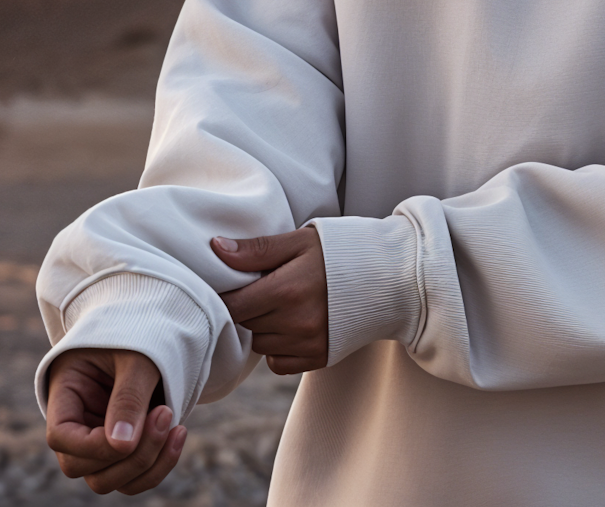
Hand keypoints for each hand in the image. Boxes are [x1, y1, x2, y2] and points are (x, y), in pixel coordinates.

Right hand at [44, 348, 186, 493]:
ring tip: (176, 425)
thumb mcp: (136, 357)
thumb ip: (128, 397)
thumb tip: (122, 447)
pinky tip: (180, 432)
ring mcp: (99, 441)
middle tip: (165, 413)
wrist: (160, 331)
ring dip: (147, 464)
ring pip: (108, 481)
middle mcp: (77, 424)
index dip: (91, 445)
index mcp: (66, 393)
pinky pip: (135, 477)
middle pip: (82, 468)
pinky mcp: (126, 449)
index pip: (60, 437)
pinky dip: (160, 464)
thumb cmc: (142, 334)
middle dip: (129, 454)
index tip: (130, 429)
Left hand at [213, 227, 328, 374]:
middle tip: (263, 289)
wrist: (389, 278)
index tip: (232, 284)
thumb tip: (215, 249)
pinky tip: (291, 326)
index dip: (225, 294)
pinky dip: (277, 348)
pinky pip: (277, 363)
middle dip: (247, 307)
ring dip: (261, 327)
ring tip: (281, 305)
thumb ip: (257, 249)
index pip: (232, 304)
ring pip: (259, 344)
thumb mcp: (300, 241)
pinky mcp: (319, 357)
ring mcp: (308, 343)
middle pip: (244, 323)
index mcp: (287, 289)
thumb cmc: (342, 252)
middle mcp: (296, 322)